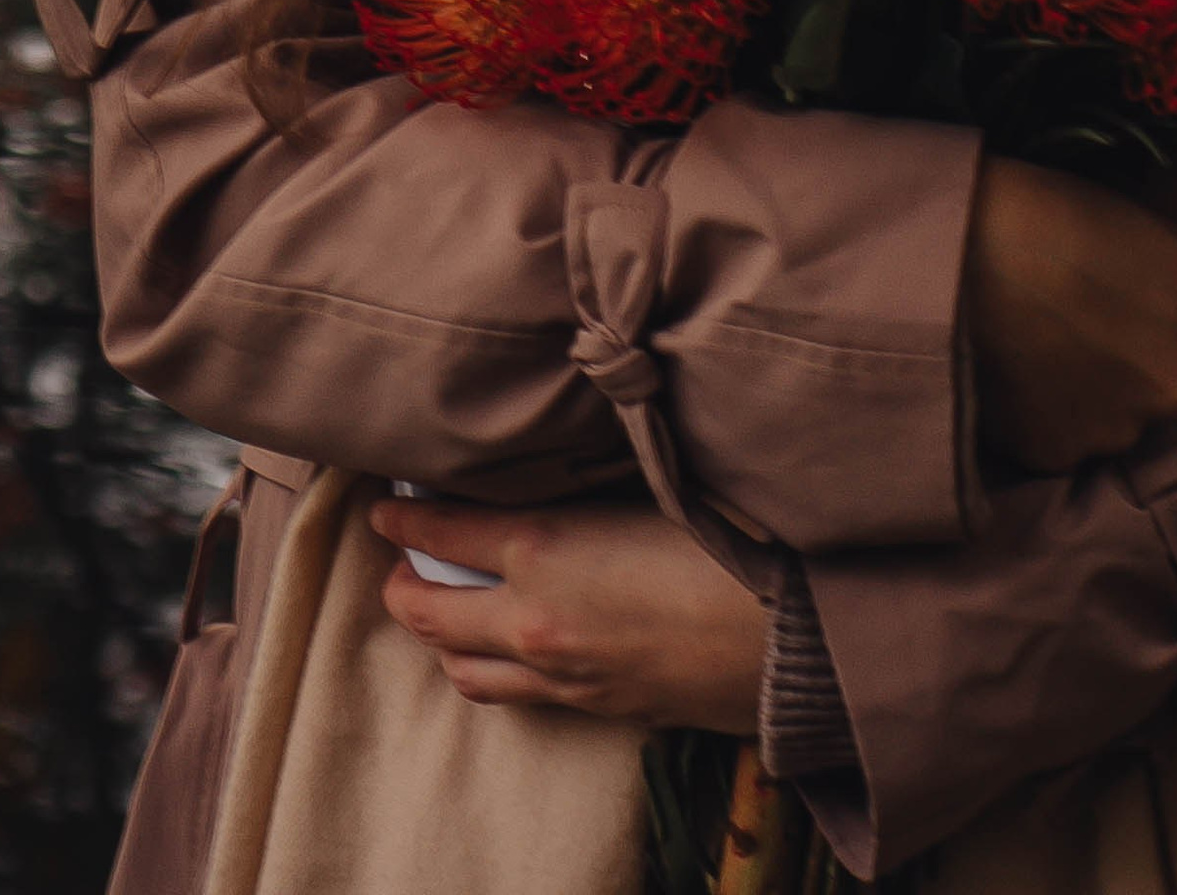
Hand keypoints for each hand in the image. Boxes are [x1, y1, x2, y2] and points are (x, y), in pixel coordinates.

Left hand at [369, 495, 764, 736]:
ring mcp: (560, 676)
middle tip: (399, 562)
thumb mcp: (647, 487)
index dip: (404, 518)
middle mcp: (534, 621)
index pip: (440, 530)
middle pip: (428, 613)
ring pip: (463, 669)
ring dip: (441, 636)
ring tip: (443, 607)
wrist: (792, 637)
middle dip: (402, 586)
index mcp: (543, 548)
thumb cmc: (731, 541)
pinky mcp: (594, 710)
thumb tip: (551, 465)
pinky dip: (491, 669)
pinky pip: (515, 696)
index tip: (385, 507)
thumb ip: (584, 483)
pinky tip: (508, 646)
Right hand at [964, 156, 1176, 474]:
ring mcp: (1119, 429)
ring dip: (1085, 396)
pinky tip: (1015, 376)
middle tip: (1074, 327)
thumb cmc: (1051, 213)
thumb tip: (1166, 293)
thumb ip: (1172, 270)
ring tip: (1037, 349)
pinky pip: (1058, 440)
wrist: (965, 252)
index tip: (1113, 299)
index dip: (1151, 315)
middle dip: (1127, 364)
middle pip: (1159, 383)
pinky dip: (1041, 417)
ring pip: (1110, 418)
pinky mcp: (1060, 456)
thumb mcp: (1140, 219)